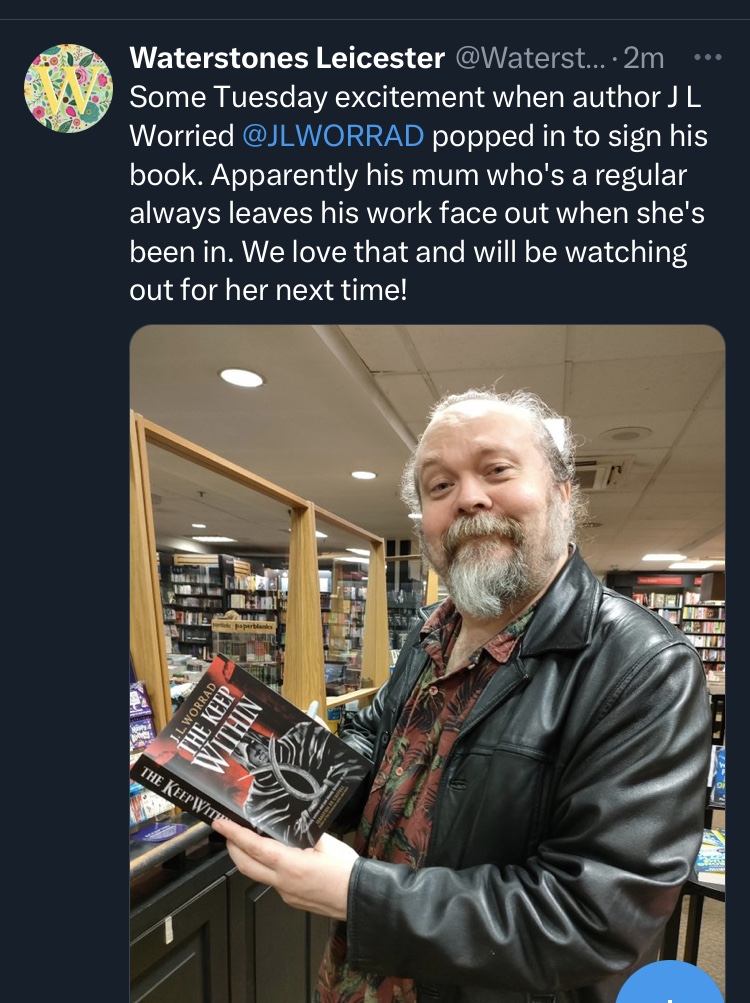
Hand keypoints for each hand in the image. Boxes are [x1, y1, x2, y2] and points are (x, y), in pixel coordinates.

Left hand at [211, 816, 357, 919]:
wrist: (359, 899)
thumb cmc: (347, 872)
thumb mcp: (327, 842)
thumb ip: (305, 831)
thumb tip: (292, 821)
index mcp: (290, 865)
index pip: (253, 848)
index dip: (234, 834)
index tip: (221, 824)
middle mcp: (282, 882)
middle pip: (245, 866)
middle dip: (232, 847)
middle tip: (228, 831)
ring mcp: (285, 893)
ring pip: (257, 875)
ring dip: (248, 857)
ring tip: (249, 840)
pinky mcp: (291, 899)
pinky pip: (272, 881)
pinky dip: (266, 867)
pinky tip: (275, 857)